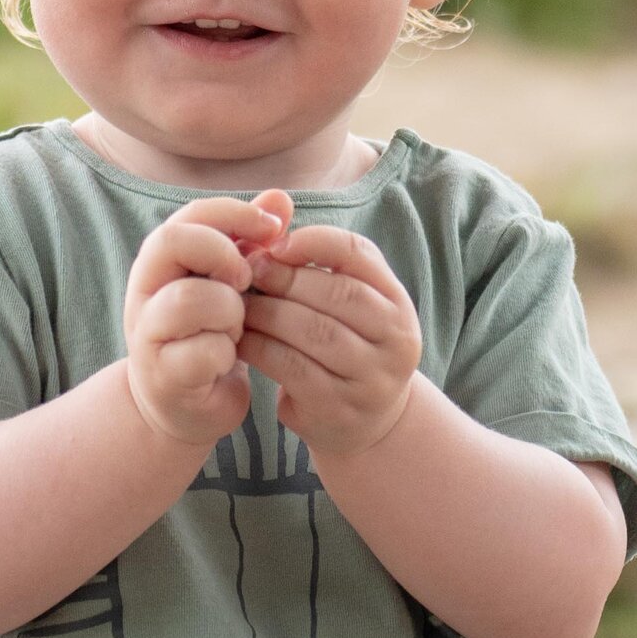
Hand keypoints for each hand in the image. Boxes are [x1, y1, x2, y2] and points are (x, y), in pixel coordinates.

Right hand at [122, 189, 292, 445]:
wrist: (185, 404)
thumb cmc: (209, 334)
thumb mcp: (230, 282)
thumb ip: (251, 240)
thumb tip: (280, 198)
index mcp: (162, 259)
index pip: (191, 214)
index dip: (235, 214)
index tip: (275, 230)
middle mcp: (145, 288)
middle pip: (172, 241)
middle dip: (222, 254)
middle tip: (246, 280)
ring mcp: (147, 332)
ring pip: (190, 298)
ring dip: (228, 311)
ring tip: (235, 327)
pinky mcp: (162, 374)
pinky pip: (202, 351)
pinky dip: (225, 354)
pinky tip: (225, 360)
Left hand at [238, 224, 421, 457]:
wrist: (368, 423)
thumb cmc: (347, 346)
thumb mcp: (350, 305)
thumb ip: (321, 263)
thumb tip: (272, 213)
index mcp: (398, 303)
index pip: (360, 254)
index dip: (315, 242)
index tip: (277, 244)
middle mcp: (396, 340)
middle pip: (337, 294)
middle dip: (285, 278)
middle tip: (246, 271)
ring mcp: (371, 378)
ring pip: (313, 332)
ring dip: (267, 312)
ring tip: (238, 303)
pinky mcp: (338, 409)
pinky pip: (292, 368)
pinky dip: (260, 347)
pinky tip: (239, 338)